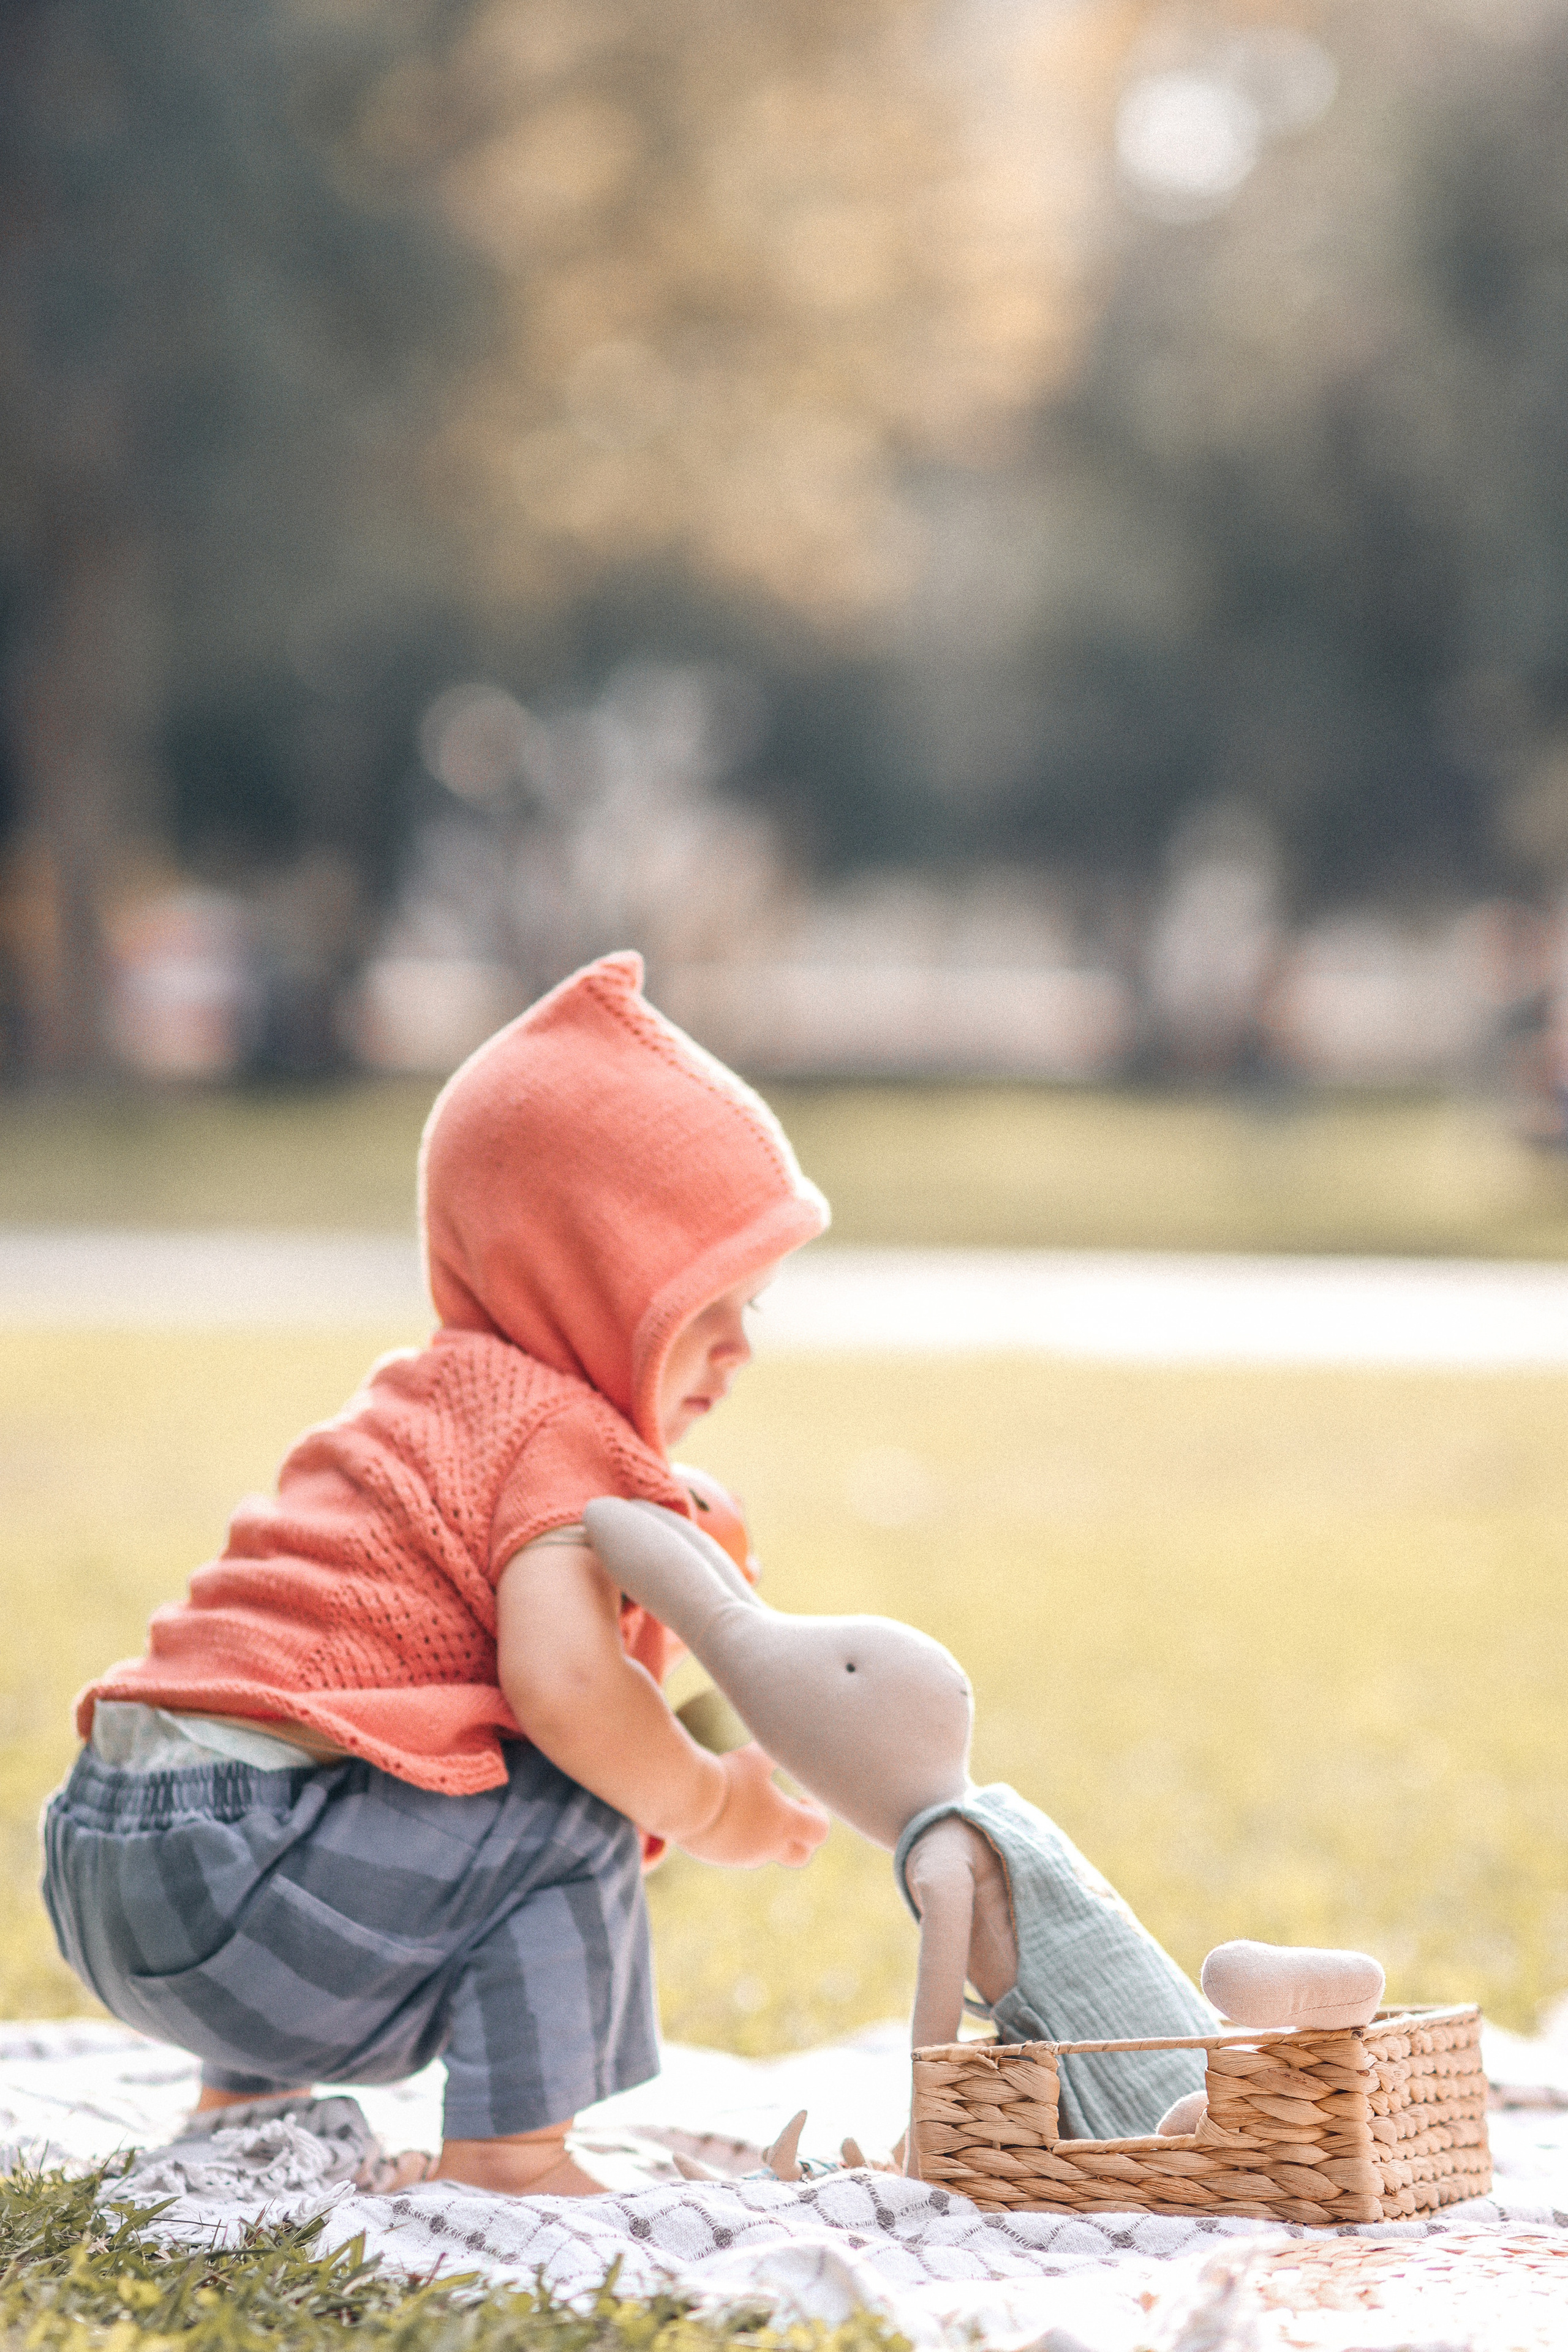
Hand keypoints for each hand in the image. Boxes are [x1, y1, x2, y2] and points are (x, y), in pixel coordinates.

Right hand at [678, 1742, 828, 1867]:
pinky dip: (741, 1836)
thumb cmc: (726, 1776)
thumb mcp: (755, 1757)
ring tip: (749, 1805)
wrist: (684, 1800)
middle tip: (786, 1812)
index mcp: (783, 1823)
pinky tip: (726, 1812)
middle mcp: (768, 1846)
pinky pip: (740, 1852)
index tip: (801, 1797)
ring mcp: (743, 1855)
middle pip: (801, 1856)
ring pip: (767, 1852)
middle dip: (800, 1837)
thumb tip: (792, 1739)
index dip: (817, 1815)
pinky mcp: (721, 1857)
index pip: (819, 1832)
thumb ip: (776, 1753)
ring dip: (767, 1833)